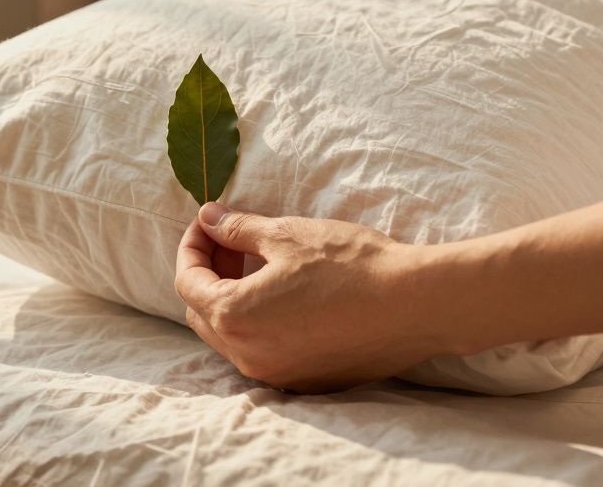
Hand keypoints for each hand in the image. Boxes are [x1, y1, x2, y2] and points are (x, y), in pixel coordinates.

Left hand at [174, 202, 443, 391]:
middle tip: (231, 241)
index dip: (192, 246)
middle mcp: (248, 356)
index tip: (207, 223)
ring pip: (231, 337)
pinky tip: (284, 295)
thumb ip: (237, 230)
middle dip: (209, 273)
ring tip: (258, 264)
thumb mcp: (286, 235)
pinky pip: (263, 352)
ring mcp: (277, 374)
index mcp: (234, 317)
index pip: (187, 282)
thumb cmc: (350, 266)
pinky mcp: (306, 381)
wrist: (415, 304)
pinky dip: (259, 323)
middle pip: (203, 313)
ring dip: (232, 299)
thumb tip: (209, 219)